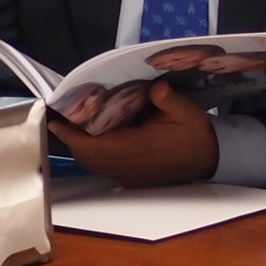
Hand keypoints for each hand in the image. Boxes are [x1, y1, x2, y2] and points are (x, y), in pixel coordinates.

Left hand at [45, 81, 216, 187]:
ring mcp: (127, 175)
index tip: (55, 121)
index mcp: (137, 150)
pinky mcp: (130, 178)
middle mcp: (127, 167)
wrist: (210, 161)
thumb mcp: (186, 111)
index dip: (71, 135)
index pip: (94, 145)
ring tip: (73, 125)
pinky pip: (102, 166)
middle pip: (87, 156)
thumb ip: (167, 98)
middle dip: (71, 138)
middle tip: (62, 118)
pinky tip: (93, 137)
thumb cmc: (196, 135)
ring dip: (81, 146)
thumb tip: (153, 87)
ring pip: (93, 163)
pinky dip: (92, 153)